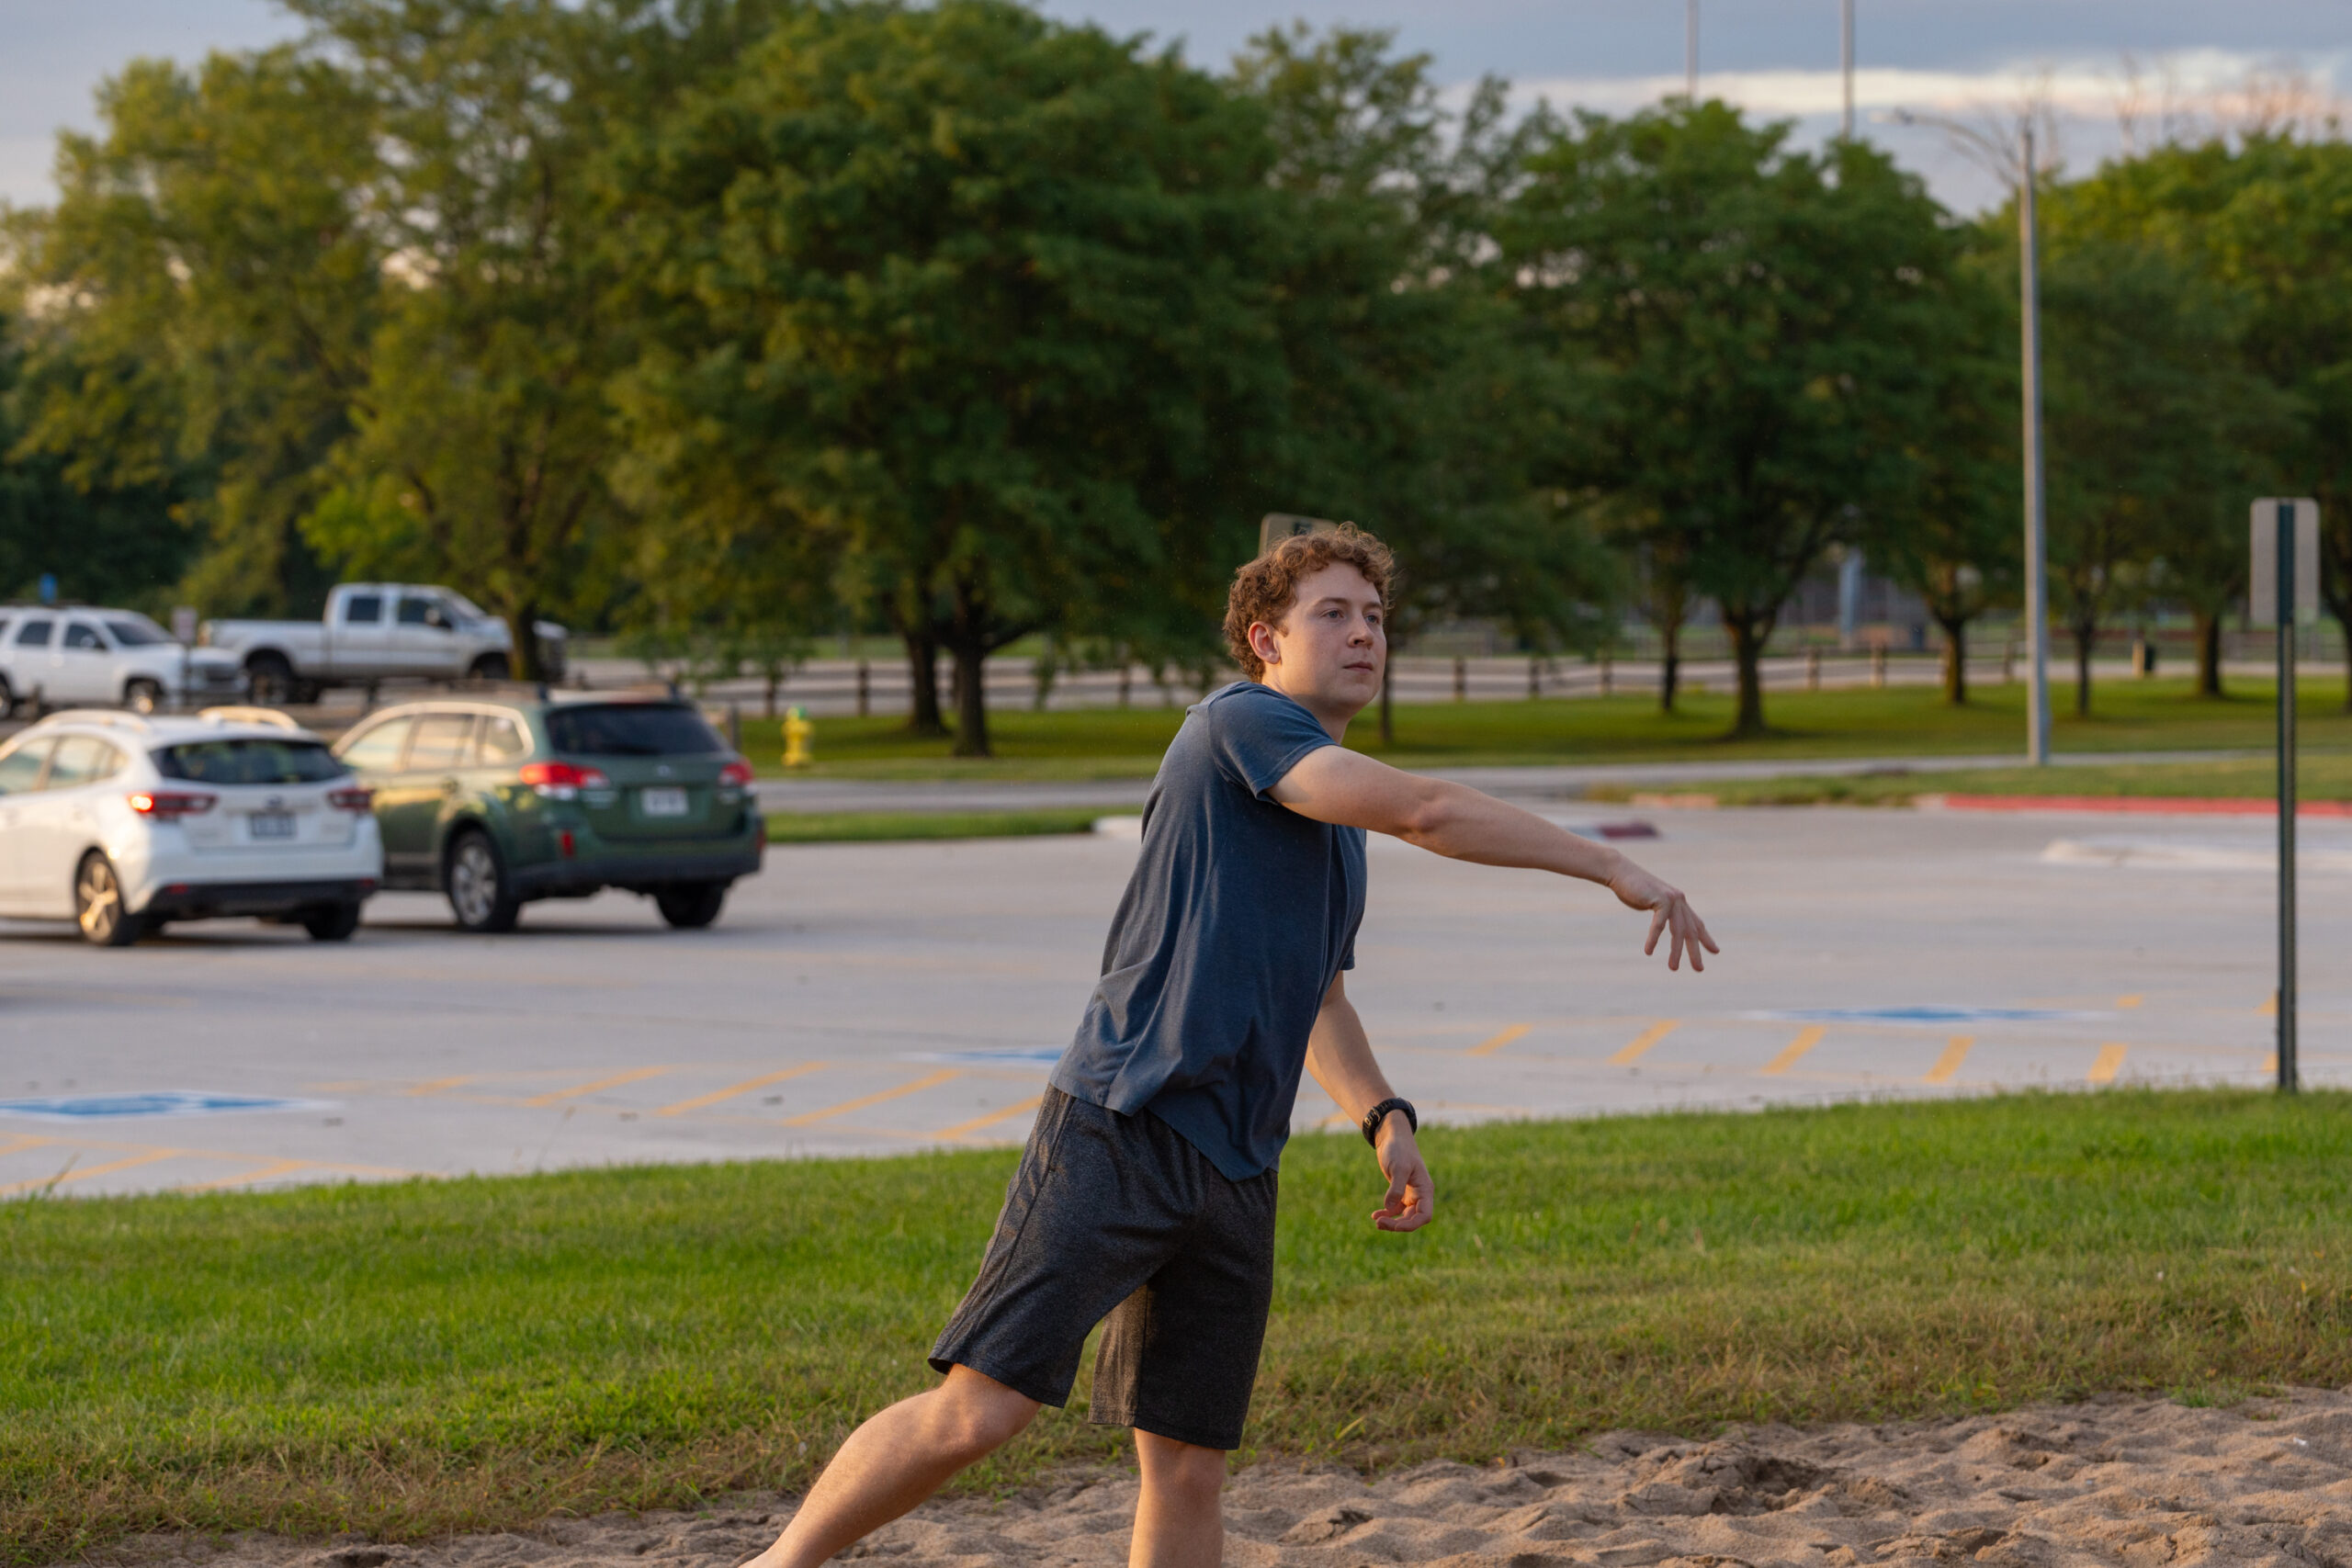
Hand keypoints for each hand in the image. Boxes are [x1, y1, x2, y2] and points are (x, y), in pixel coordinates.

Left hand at [1371, 1116, 1433, 1231]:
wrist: (1391, 1136)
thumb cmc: (1399, 1149)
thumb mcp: (1399, 1167)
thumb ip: (1396, 1188)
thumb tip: (1389, 1206)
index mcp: (1425, 1189)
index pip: (1425, 1215)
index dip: (1411, 1225)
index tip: (1395, 1226)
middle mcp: (1420, 1194)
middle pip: (1413, 1219)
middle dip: (1397, 1224)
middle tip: (1379, 1223)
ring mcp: (1410, 1194)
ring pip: (1404, 1216)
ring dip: (1391, 1221)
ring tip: (1376, 1220)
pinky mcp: (1400, 1191)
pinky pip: (1395, 1209)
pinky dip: (1387, 1213)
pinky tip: (1375, 1215)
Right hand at [1607, 858, 1718, 972]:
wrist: (1620, 871)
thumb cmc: (1632, 888)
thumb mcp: (1651, 902)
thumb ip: (1662, 912)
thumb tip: (1665, 923)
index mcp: (1679, 902)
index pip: (1696, 923)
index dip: (1706, 938)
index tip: (1715, 951)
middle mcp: (1680, 900)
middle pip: (1691, 931)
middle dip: (1695, 952)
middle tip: (1699, 969)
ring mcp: (1672, 899)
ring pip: (1678, 931)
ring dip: (1676, 951)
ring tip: (1673, 968)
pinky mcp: (1661, 899)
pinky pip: (1659, 925)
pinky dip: (1653, 939)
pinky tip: (1648, 951)